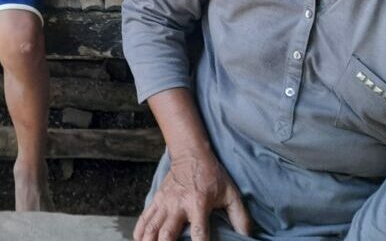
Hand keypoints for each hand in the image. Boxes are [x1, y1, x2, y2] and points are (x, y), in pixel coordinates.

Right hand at [133, 151, 251, 240]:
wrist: (190, 153)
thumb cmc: (212, 175)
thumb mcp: (231, 193)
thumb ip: (240, 216)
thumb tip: (247, 237)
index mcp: (198, 203)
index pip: (199, 233)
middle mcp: (178, 204)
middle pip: (168, 233)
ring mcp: (165, 202)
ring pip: (152, 227)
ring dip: (149, 240)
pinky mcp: (156, 199)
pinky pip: (144, 218)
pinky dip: (140, 231)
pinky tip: (139, 240)